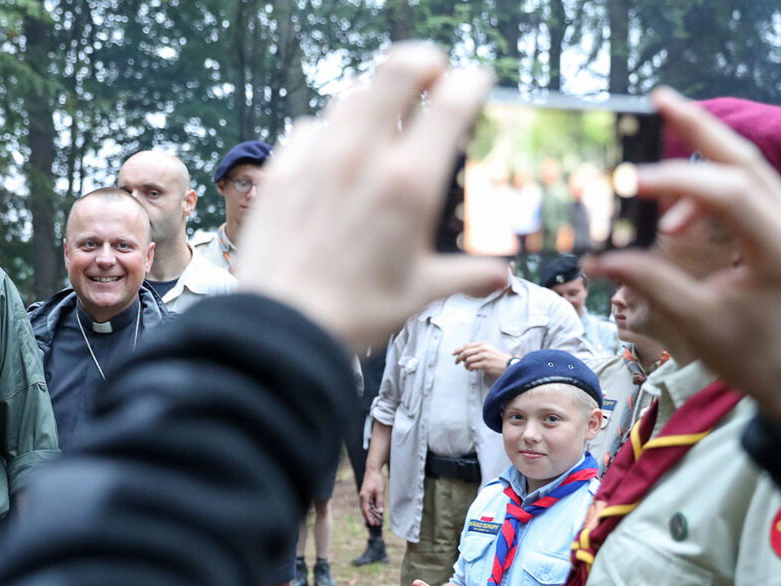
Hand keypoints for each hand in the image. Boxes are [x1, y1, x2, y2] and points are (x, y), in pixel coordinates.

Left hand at [237, 42, 507, 351]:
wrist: (280, 328)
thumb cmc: (353, 313)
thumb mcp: (418, 292)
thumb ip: (464, 275)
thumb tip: (499, 276)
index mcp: (407, 183)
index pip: (451, 101)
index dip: (471, 81)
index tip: (476, 81)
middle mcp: (362, 157)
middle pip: (396, 71)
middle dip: (422, 63)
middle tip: (431, 74)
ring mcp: (316, 159)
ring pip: (351, 96)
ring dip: (374, 97)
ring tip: (384, 116)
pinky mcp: (280, 171)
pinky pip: (308, 128)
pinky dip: (327, 131)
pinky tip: (332, 152)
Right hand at [359, 467, 385, 526]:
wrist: (372, 470)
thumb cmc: (376, 480)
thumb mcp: (380, 491)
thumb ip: (380, 502)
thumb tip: (380, 512)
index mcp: (364, 496)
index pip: (366, 510)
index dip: (369, 518)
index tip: (373, 524)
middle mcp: (363, 497)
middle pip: (366, 510)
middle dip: (372, 518)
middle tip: (378, 525)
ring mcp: (364, 496)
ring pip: (368, 508)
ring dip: (373, 514)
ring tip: (379, 521)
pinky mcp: (367, 495)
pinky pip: (370, 504)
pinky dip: (373, 509)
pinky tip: (378, 513)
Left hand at [453, 341, 510, 377]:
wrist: (508, 365)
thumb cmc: (497, 359)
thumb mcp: (488, 350)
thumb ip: (477, 350)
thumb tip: (463, 355)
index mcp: (483, 344)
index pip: (467, 346)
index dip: (458, 349)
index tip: (453, 353)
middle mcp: (483, 348)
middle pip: (465, 352)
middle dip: (459, 358)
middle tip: (456, 362)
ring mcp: (484, 356)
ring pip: (467, 360)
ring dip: (465, 365)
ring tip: (468, 368)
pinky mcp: (485, 364)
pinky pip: (472, 366)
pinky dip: (470, 368)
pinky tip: (472, 370)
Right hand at [585, 87, 780, 419]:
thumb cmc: (758, 359)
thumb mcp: (699, 322)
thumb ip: (649, 281)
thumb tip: (599, 258)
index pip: (725, 190)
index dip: (673, 178)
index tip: (627, 183)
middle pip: (744, 160)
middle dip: (699, 127)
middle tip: (660, 100)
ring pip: (749, 172)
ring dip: (700, 160)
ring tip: (650, 177)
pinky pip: (750, 195)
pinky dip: (711, 192)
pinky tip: (677, 218)